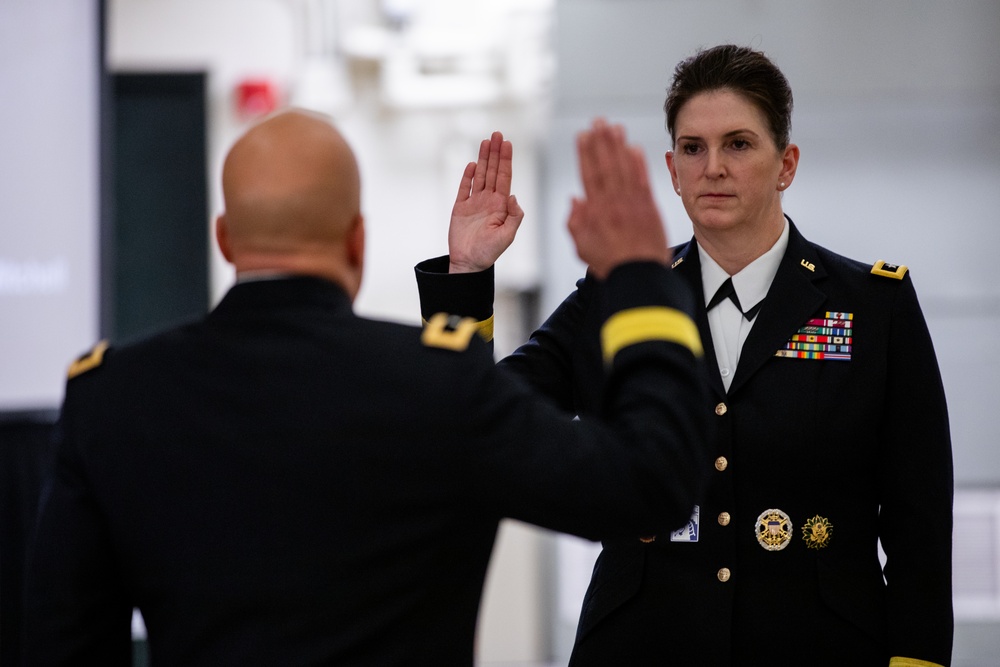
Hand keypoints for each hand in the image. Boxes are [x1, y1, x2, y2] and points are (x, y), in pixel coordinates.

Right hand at [448, 131, 524, 273]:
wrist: (468, 263)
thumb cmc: (489, 252)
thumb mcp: (508, 235)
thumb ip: (515, 216)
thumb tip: (514, 196)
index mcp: (501, 205)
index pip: (505, 177)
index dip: (506, 160)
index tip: (507, 144)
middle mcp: (489, 200)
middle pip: (493, 171)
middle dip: (495, 153)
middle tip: (497, 134)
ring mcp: (474, 203)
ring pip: (480, 175)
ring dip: (483, 159)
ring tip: (486, 141)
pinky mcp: (460, 207)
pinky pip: (464, 188)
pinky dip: (467, 176)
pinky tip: (472, 164)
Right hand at [567, 119, 670, 279]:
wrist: (640, 278)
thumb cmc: (611, 266)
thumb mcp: (583, 248)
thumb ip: (576, 223)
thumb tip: (575, 200)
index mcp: (595, 213)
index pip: (588, 176)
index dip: (585, 154)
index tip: (582, 135)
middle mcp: (613, 204)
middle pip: (605, 167)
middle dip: (601, 142)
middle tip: (598, 121)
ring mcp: (633, 205)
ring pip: (624, 169)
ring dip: (619, 146)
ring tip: (614, 127)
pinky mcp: (650, 208)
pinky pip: (643, 181)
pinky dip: (639, 164)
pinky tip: (635, 148)